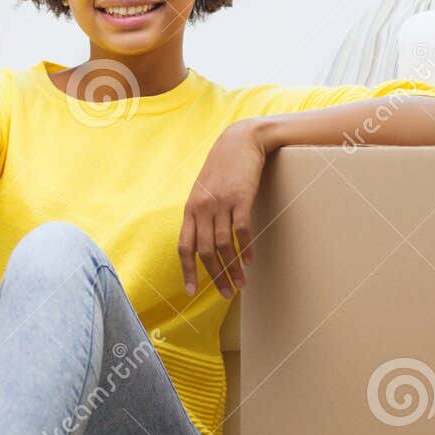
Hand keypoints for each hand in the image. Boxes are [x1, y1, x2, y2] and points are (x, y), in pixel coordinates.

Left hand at [179, 118, 266, 298]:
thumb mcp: (204, 190)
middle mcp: (202, 208)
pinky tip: (250, 262)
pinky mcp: (241, 199)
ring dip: (232, 268)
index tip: (192, 291)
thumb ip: (200, 213)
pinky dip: (246, 249)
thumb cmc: (223, 167)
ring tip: (241, 284)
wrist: (240, 141)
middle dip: (214, 277)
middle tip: (225, 294)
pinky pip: (242, 231)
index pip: (185, 247)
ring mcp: (221, 203)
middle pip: (205, 251)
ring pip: (224, 246)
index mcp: (190, 209)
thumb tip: (201, 240)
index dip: (187, 271)